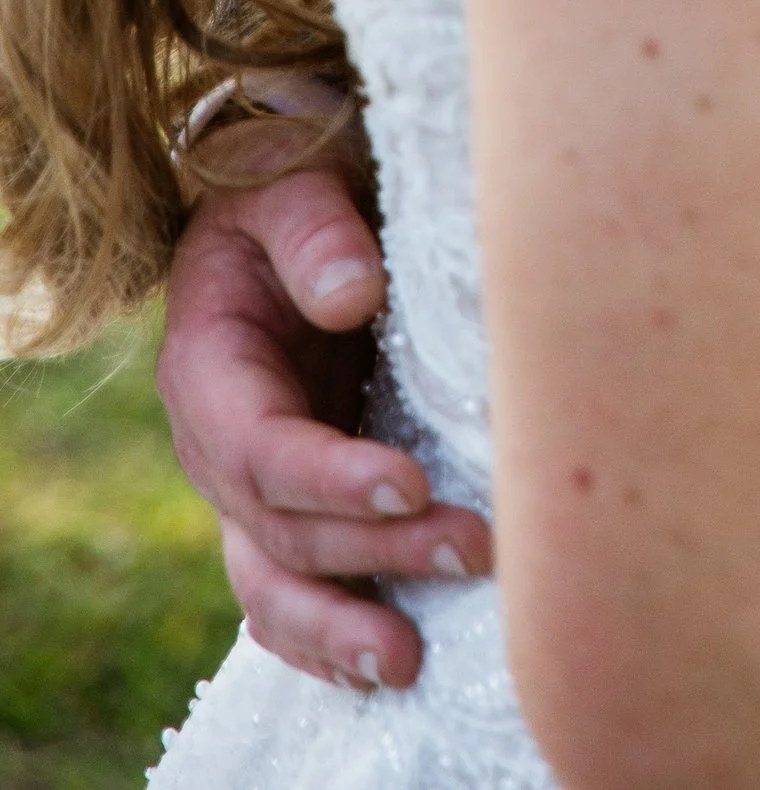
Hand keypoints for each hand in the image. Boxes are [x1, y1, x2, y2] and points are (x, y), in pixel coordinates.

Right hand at [157, 148, 490, 690]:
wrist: (288, 193)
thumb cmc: (293, 178)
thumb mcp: (293, 177)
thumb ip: (314, 227)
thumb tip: (353, 295)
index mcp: (210, 367)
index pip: (262, 446)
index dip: (328, 475)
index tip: (408, 481)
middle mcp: (221, 442)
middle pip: (282, 527)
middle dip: (373, 549)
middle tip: (472, 548)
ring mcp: (254, 481)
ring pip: (276, 580)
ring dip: (339, 626)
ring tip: (408, 660)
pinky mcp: (295, 497)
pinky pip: (295, 582)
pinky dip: (327, 630)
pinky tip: (383, 659)